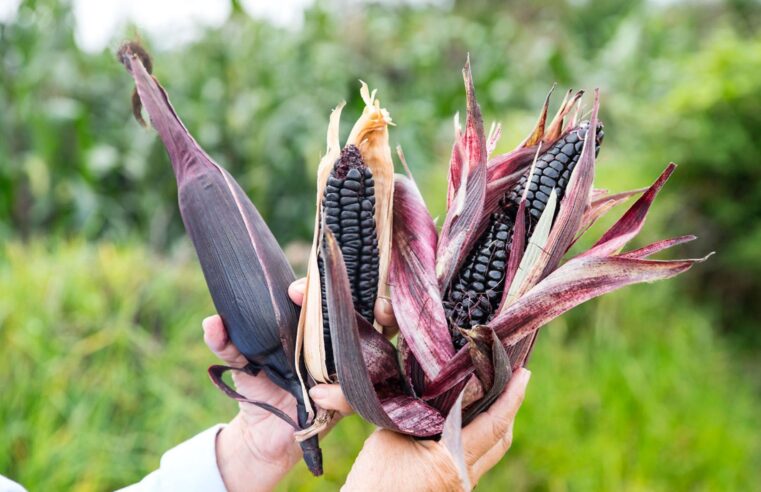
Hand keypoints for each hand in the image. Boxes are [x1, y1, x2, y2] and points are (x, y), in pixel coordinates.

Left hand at [208, 278, 396, 491]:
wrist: (261, 434)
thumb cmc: (257, 388)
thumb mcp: (239, 363)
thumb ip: (226, 343)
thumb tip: (211, 322)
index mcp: (311, 329)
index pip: (322, 298)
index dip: (314, 289)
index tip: (293, 291)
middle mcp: (332, 345)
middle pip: (351, 316)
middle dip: (340, 305)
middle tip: (310, 306)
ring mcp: (343, 371)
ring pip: (363, 351)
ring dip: (346, 350)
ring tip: (317, 361)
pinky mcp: (347, 401)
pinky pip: (354, 393)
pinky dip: (337, 394)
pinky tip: (315, 395)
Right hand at [341, 368, 530, 490]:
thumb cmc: (375, 479)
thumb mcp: (392, 436)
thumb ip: (416, 414)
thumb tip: (430, 394)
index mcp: (454, 461)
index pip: (495, 425)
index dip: (512, 397)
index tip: (522, 373)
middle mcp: (464, 478)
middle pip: (501, 439)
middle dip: (510, 407)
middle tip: (512, 377)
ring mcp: (460, 486)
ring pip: (491, 451)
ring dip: (496, 421)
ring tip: (493, 392)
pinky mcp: (450, 488)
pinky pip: (474, 457)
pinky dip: (479, 434)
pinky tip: (467, 418)